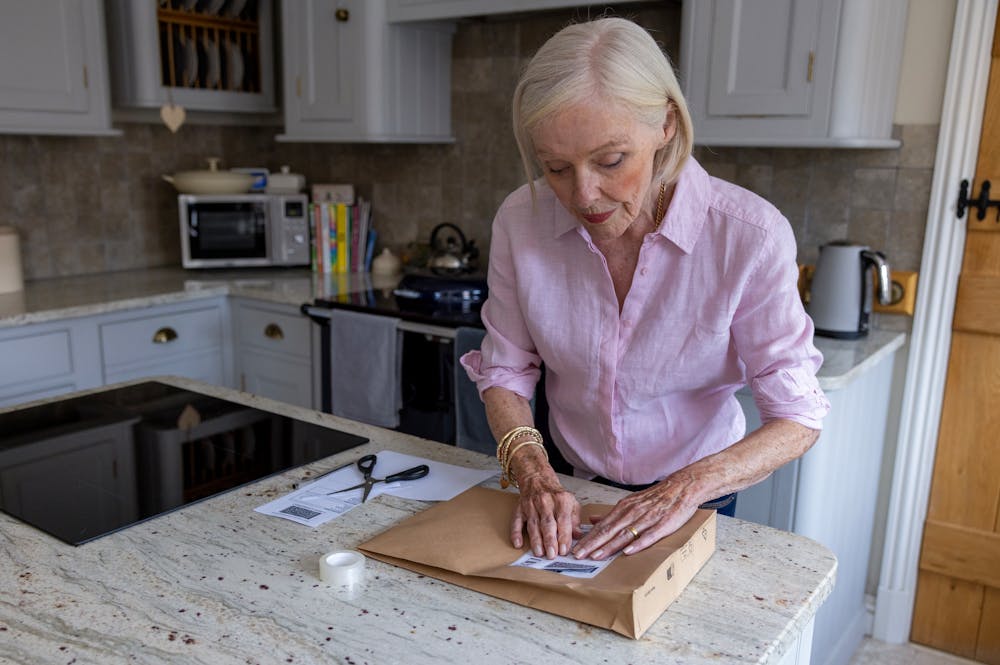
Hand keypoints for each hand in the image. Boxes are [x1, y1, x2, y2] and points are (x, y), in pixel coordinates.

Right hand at [511, 471, 580, 559]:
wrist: (537, 478)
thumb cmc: (556, 494)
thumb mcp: (571, 502)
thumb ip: (575, 520)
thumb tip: (578, 535)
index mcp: (561, 500)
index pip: (563, 521)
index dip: (564, 536)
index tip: (564, 551)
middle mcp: (545, 501)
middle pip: (547, 523)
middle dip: (550, 540)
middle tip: (552, 555)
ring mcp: (531, 505)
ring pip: (533, 524)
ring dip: (536, 540)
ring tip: (539, 553)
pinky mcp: (520, 508)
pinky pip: (516, 521)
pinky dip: (516, 532)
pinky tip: (518, 544)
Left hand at [571, 476, 698, 559]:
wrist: (681, 488)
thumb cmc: (655, 498)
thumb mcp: (630, 502)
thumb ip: (611, 514)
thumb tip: (592, 520)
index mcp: (623, 509)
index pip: (602, 526)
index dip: (588, 539)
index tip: (575, 550)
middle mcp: (632, 513)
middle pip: (609, 531)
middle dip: (592, 544)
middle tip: (578, 555)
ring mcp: (647, 519)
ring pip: (625, 534)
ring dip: (609, 546)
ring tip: (596, 556)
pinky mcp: (662, 525)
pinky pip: (649, 536)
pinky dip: (638, 544)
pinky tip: (628, 552)